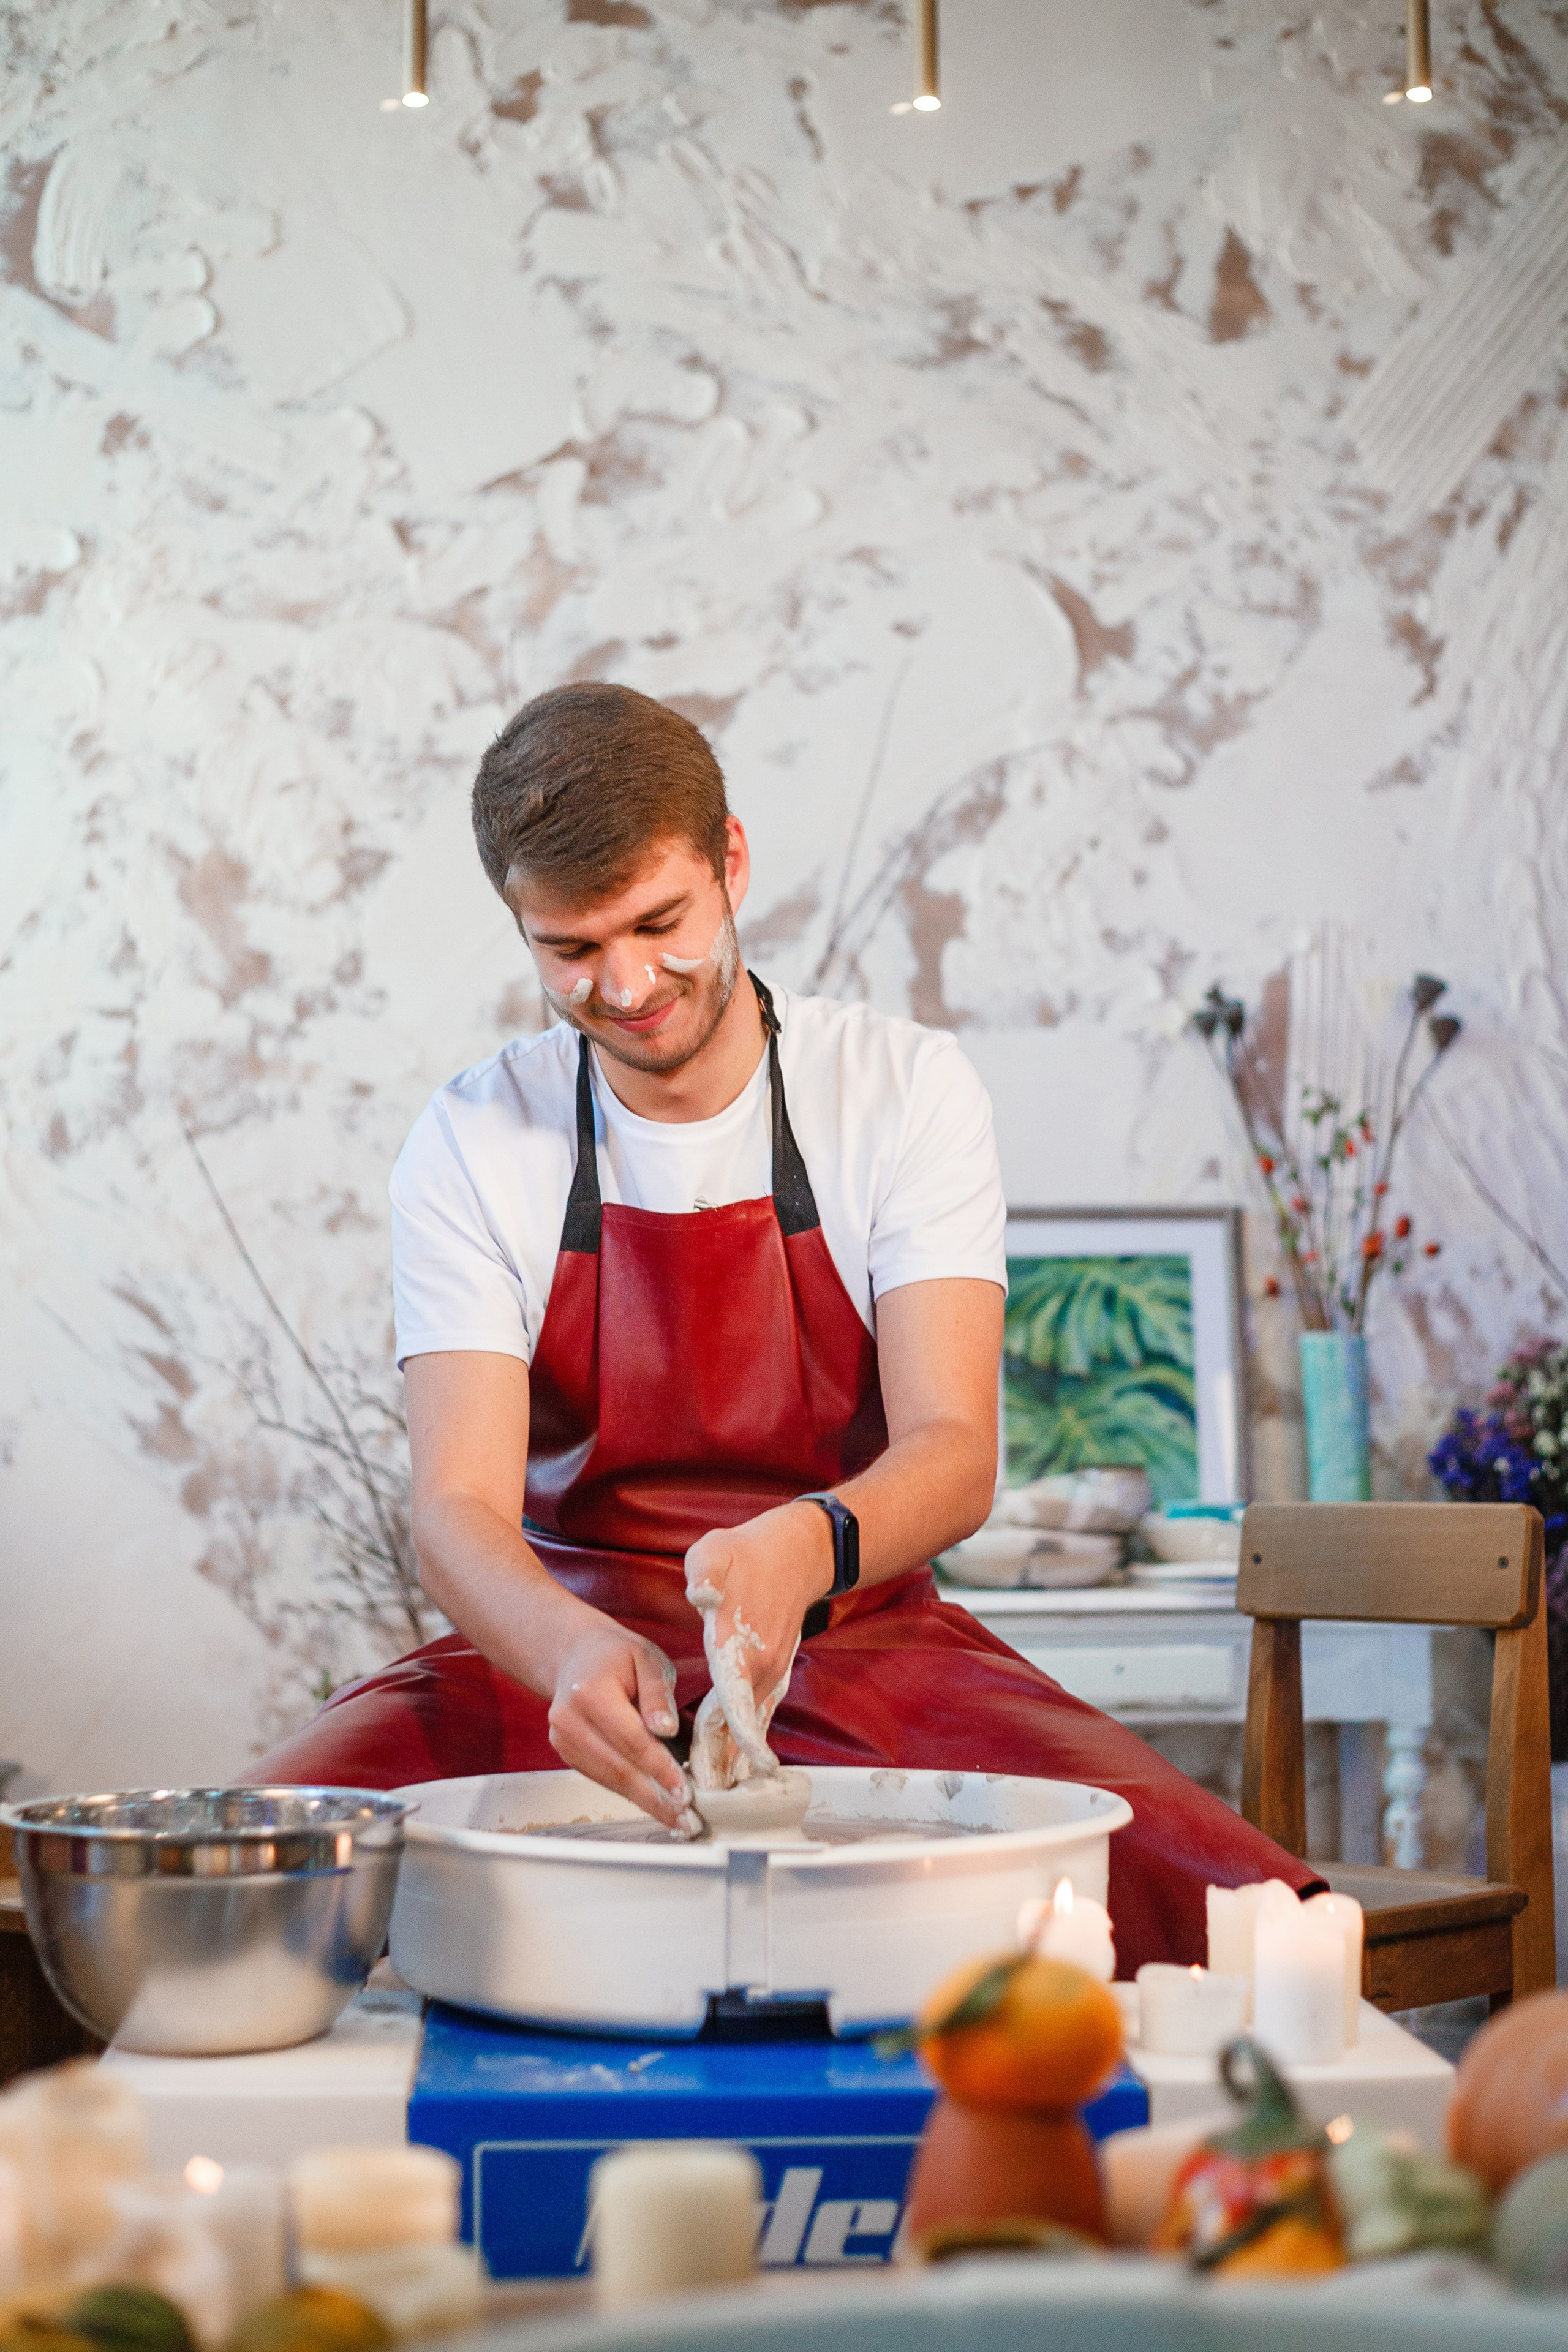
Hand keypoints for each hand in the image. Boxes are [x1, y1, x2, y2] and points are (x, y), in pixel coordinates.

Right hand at [546, 1616, 698, 1832]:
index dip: (660, 1768)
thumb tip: (666, 1730)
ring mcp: (562, 1739)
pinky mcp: (565, 1752)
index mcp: (589, 1692)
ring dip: (644, 1801)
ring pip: (609, 1779)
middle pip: (618, 1768)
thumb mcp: (647, 1658)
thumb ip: (658, 1693)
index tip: (684, 1790)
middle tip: (685, 1818)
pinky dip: (628, 1790)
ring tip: (676, 1817)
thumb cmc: (617, 1655)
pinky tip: (653, 1801)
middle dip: (655, 1797)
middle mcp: (568, 1719)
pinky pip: (601, 1776)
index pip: (631, 1739)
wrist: (575, 1654)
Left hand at [684, 1501, 832, 1785]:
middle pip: (736, 1723)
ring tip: (716, 1792)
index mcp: (739, 1643)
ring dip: (733, 1756)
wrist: (796, 1553)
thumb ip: (705, 1574)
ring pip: (748, 1723)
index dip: (729, 1737)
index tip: (726, 1769)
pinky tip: (738, 1763)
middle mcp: (760, 1665)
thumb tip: (701, 1594)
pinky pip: (758, 1712)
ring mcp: (771, 1670)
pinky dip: (747, 1739)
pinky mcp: (774, 1670)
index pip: (732, 1698)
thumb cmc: (747, 1554)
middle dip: (720, 1761)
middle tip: (700, 1796)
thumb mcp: (715, 1551)